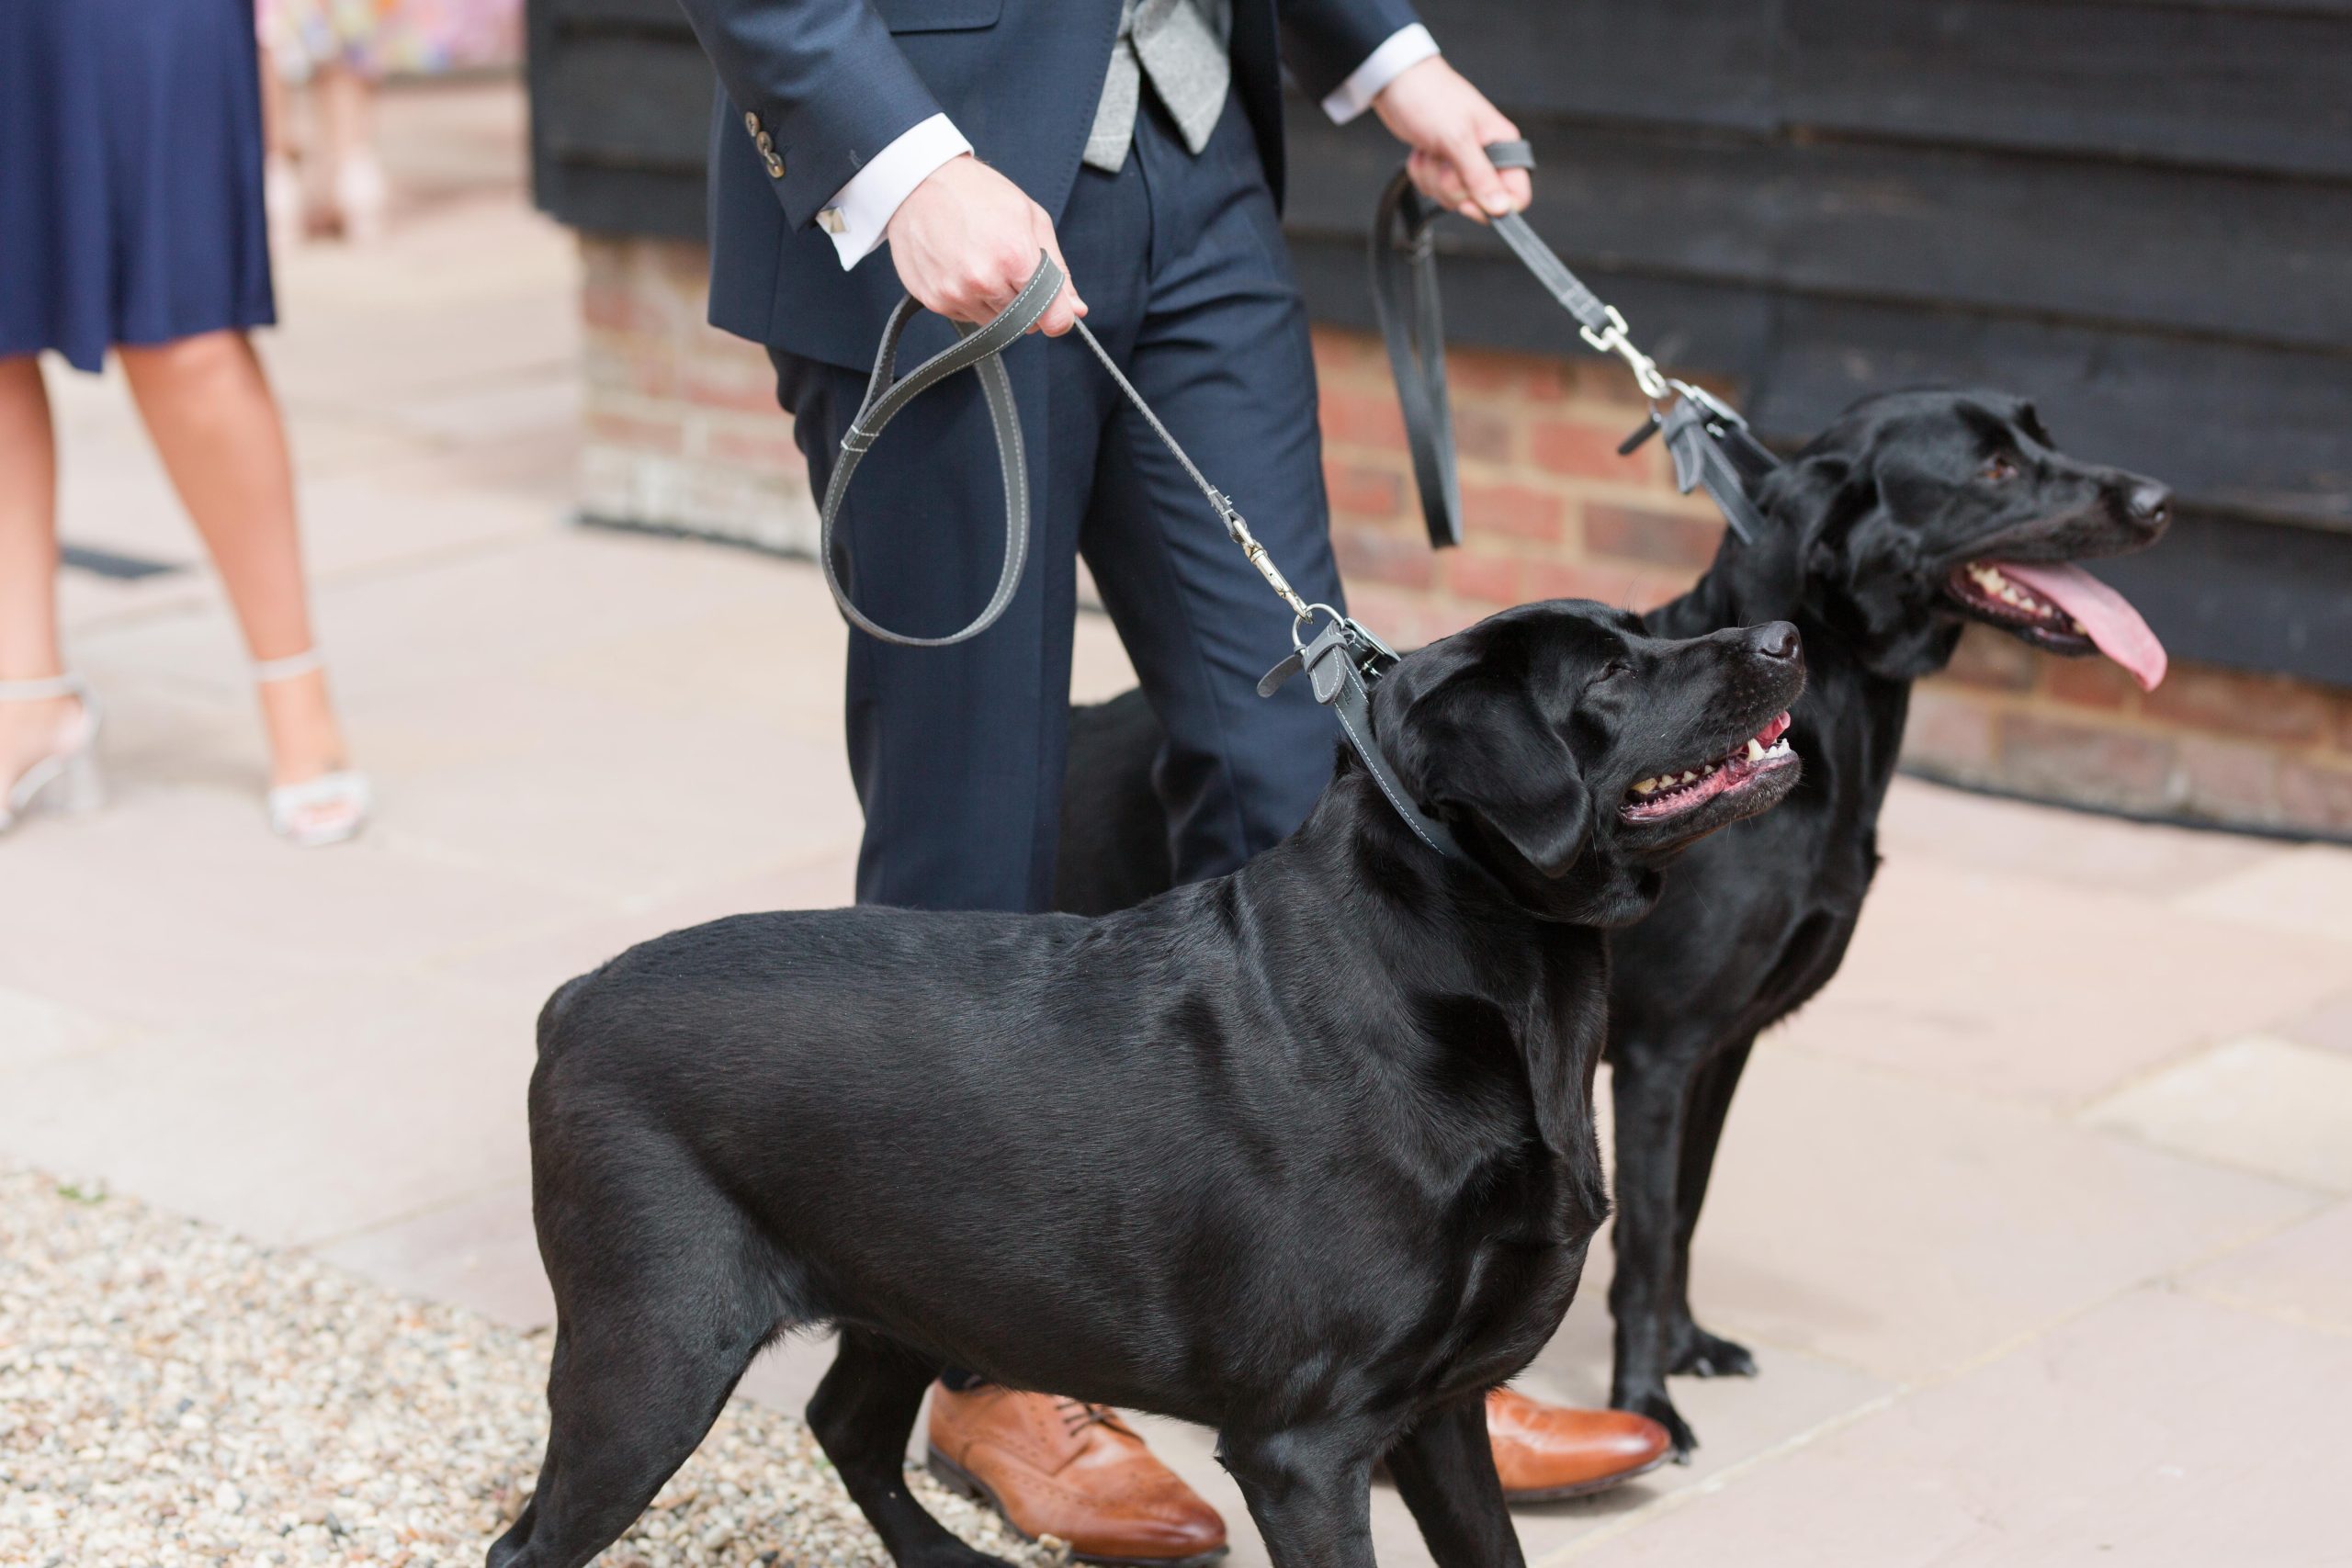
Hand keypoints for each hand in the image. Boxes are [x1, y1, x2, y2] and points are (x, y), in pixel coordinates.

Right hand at [884, 154, 1086, 333]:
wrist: (919, 182)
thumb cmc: (979, 194)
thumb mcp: (1031, 218)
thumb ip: (1058, 269)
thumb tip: (1076, 310)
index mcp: (1014, 257)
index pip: (1052, 320)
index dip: (1058, 315)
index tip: (1056, 308)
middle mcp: (983, 281)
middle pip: (1025, 323)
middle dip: (1027, 304)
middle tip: (1011, 268)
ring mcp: (955, 294)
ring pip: (996, 325)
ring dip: (998, 304)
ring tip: (983, 263)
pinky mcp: (934, 301)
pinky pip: (968, 318)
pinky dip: (972, 301)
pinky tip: (962, 269)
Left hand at [1371, 56, 1530, 222]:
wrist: (1396, 81)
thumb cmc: (1431, 97)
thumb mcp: (1457, 137)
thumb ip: (1479, 175)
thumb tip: (1500, 208)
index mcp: (1503, 146)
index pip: (1516, 196)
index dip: (1495, 207)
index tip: (1469, 200)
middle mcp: (1487, 157)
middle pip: (1478, 202)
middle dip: (1451, 184)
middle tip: (1444, 156)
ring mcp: (1462, 163)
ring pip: (1451, 197)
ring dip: (1432, 176)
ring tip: (1432, 147)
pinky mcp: (1441, 165)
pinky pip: (1432, 188)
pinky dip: (1421, 172)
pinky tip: (1422, 150)